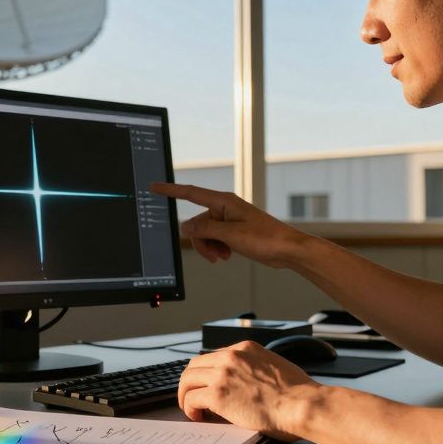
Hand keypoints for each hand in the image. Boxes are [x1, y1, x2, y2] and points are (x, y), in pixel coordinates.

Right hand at [150, 183, 309, 267]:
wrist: (286, 250)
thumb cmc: (266, 238)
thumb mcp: (231, 235)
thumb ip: (205, 230)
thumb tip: (186, 227)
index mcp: (224, 202)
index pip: (191, 194)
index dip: (171, 190)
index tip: (155, 187)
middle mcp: (224, 209)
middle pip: (197, 223)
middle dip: (201, 241)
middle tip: (215, 254)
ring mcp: (228, 221)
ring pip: (204, 234)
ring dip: (210, 247)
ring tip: (224, 256)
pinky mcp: (233, 232)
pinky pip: (214, 239)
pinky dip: (217, 249)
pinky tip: (227, 255)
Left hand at [177, 340, 317, 441]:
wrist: (302, 405)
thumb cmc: (298, 394)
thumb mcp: (275, 366)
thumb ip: (257, 368)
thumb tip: (250, 382)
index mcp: (246, 348)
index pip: (214, 356)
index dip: (207, 373)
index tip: (207, 385)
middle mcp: (231, 356)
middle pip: (195, 364)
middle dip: (191, 382)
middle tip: (193, 396)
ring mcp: (223, 374)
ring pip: (187, 379)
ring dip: (186, 395)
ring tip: (192, 408)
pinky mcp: (218, 395)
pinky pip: (191, 399)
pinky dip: (190, 409)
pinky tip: (197, 416)